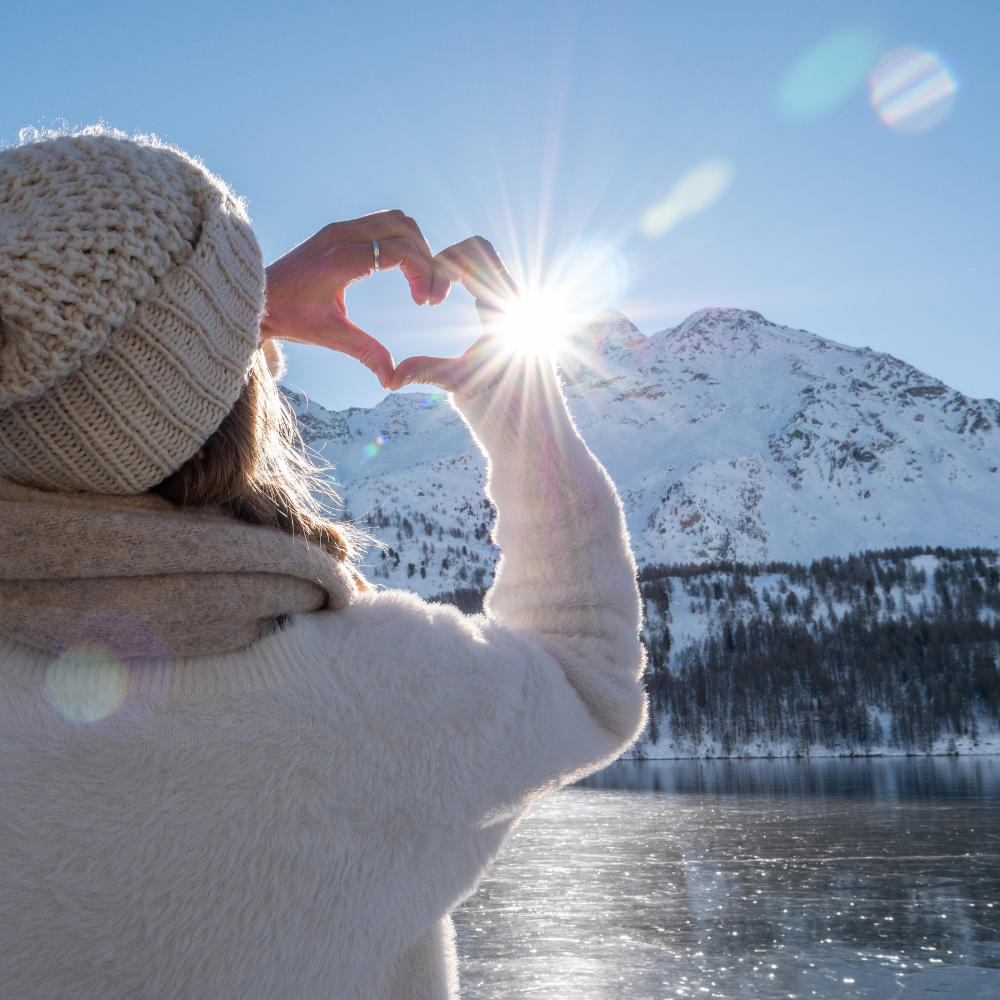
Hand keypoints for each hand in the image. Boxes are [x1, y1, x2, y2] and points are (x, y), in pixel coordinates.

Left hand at [260, 210, 450, 387]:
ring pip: (397, 220)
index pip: (402, 250)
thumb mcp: (331, 336)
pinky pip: (382, 223)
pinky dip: (400, 242)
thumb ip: (367, 353)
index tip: (425, 303)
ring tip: (418, 282)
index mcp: (343, 258)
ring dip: (416, 247)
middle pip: (407, 228)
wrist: (256, 298)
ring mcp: (340, 228)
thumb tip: (393, 381)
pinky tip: (400, 272)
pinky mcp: (338, 230)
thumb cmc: (290, 317)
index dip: (424, 274)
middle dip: (427, 259)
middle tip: (429, 295)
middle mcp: (342, 234)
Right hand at [389, 237, 518, 394]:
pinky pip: (481, 264)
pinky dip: (457, 271)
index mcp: (504, 309)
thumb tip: (392, 381)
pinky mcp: (502, 292)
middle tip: (430, 291)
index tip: (430, 301)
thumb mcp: (458, 381)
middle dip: (446, 260)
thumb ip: (427, 373)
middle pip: (478, 247)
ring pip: (480, 252)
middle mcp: (510, 294)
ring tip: (434, 292)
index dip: (444, 269)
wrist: (519, 393)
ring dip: (452, 263)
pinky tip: (442, 296)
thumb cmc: (491, 388)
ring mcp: (508, 290)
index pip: (475, 261)